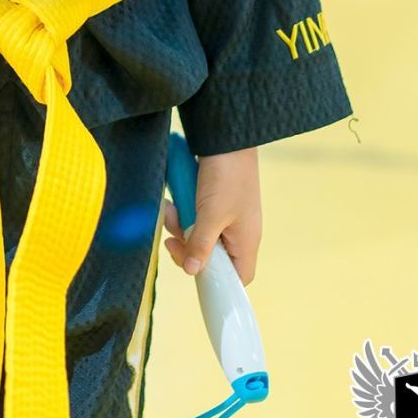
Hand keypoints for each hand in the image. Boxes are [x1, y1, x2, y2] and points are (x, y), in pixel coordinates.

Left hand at [162, 146, 260, 286]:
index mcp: (246, 242)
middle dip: (188, 246)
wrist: (228, 136)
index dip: (215, 281)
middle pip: (211, 257)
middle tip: (172, 238)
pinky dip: (183, 211)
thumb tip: (191, 272)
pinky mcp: (214, 202)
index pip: (237, 277)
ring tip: (171, 210)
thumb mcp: (211, 214)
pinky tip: (173, 201)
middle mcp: (238, 232)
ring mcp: (227, 217)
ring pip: (199, 235)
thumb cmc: (227, 176)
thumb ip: (201, 245)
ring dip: (181, 226)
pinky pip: (195, 216)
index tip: (191, 270)